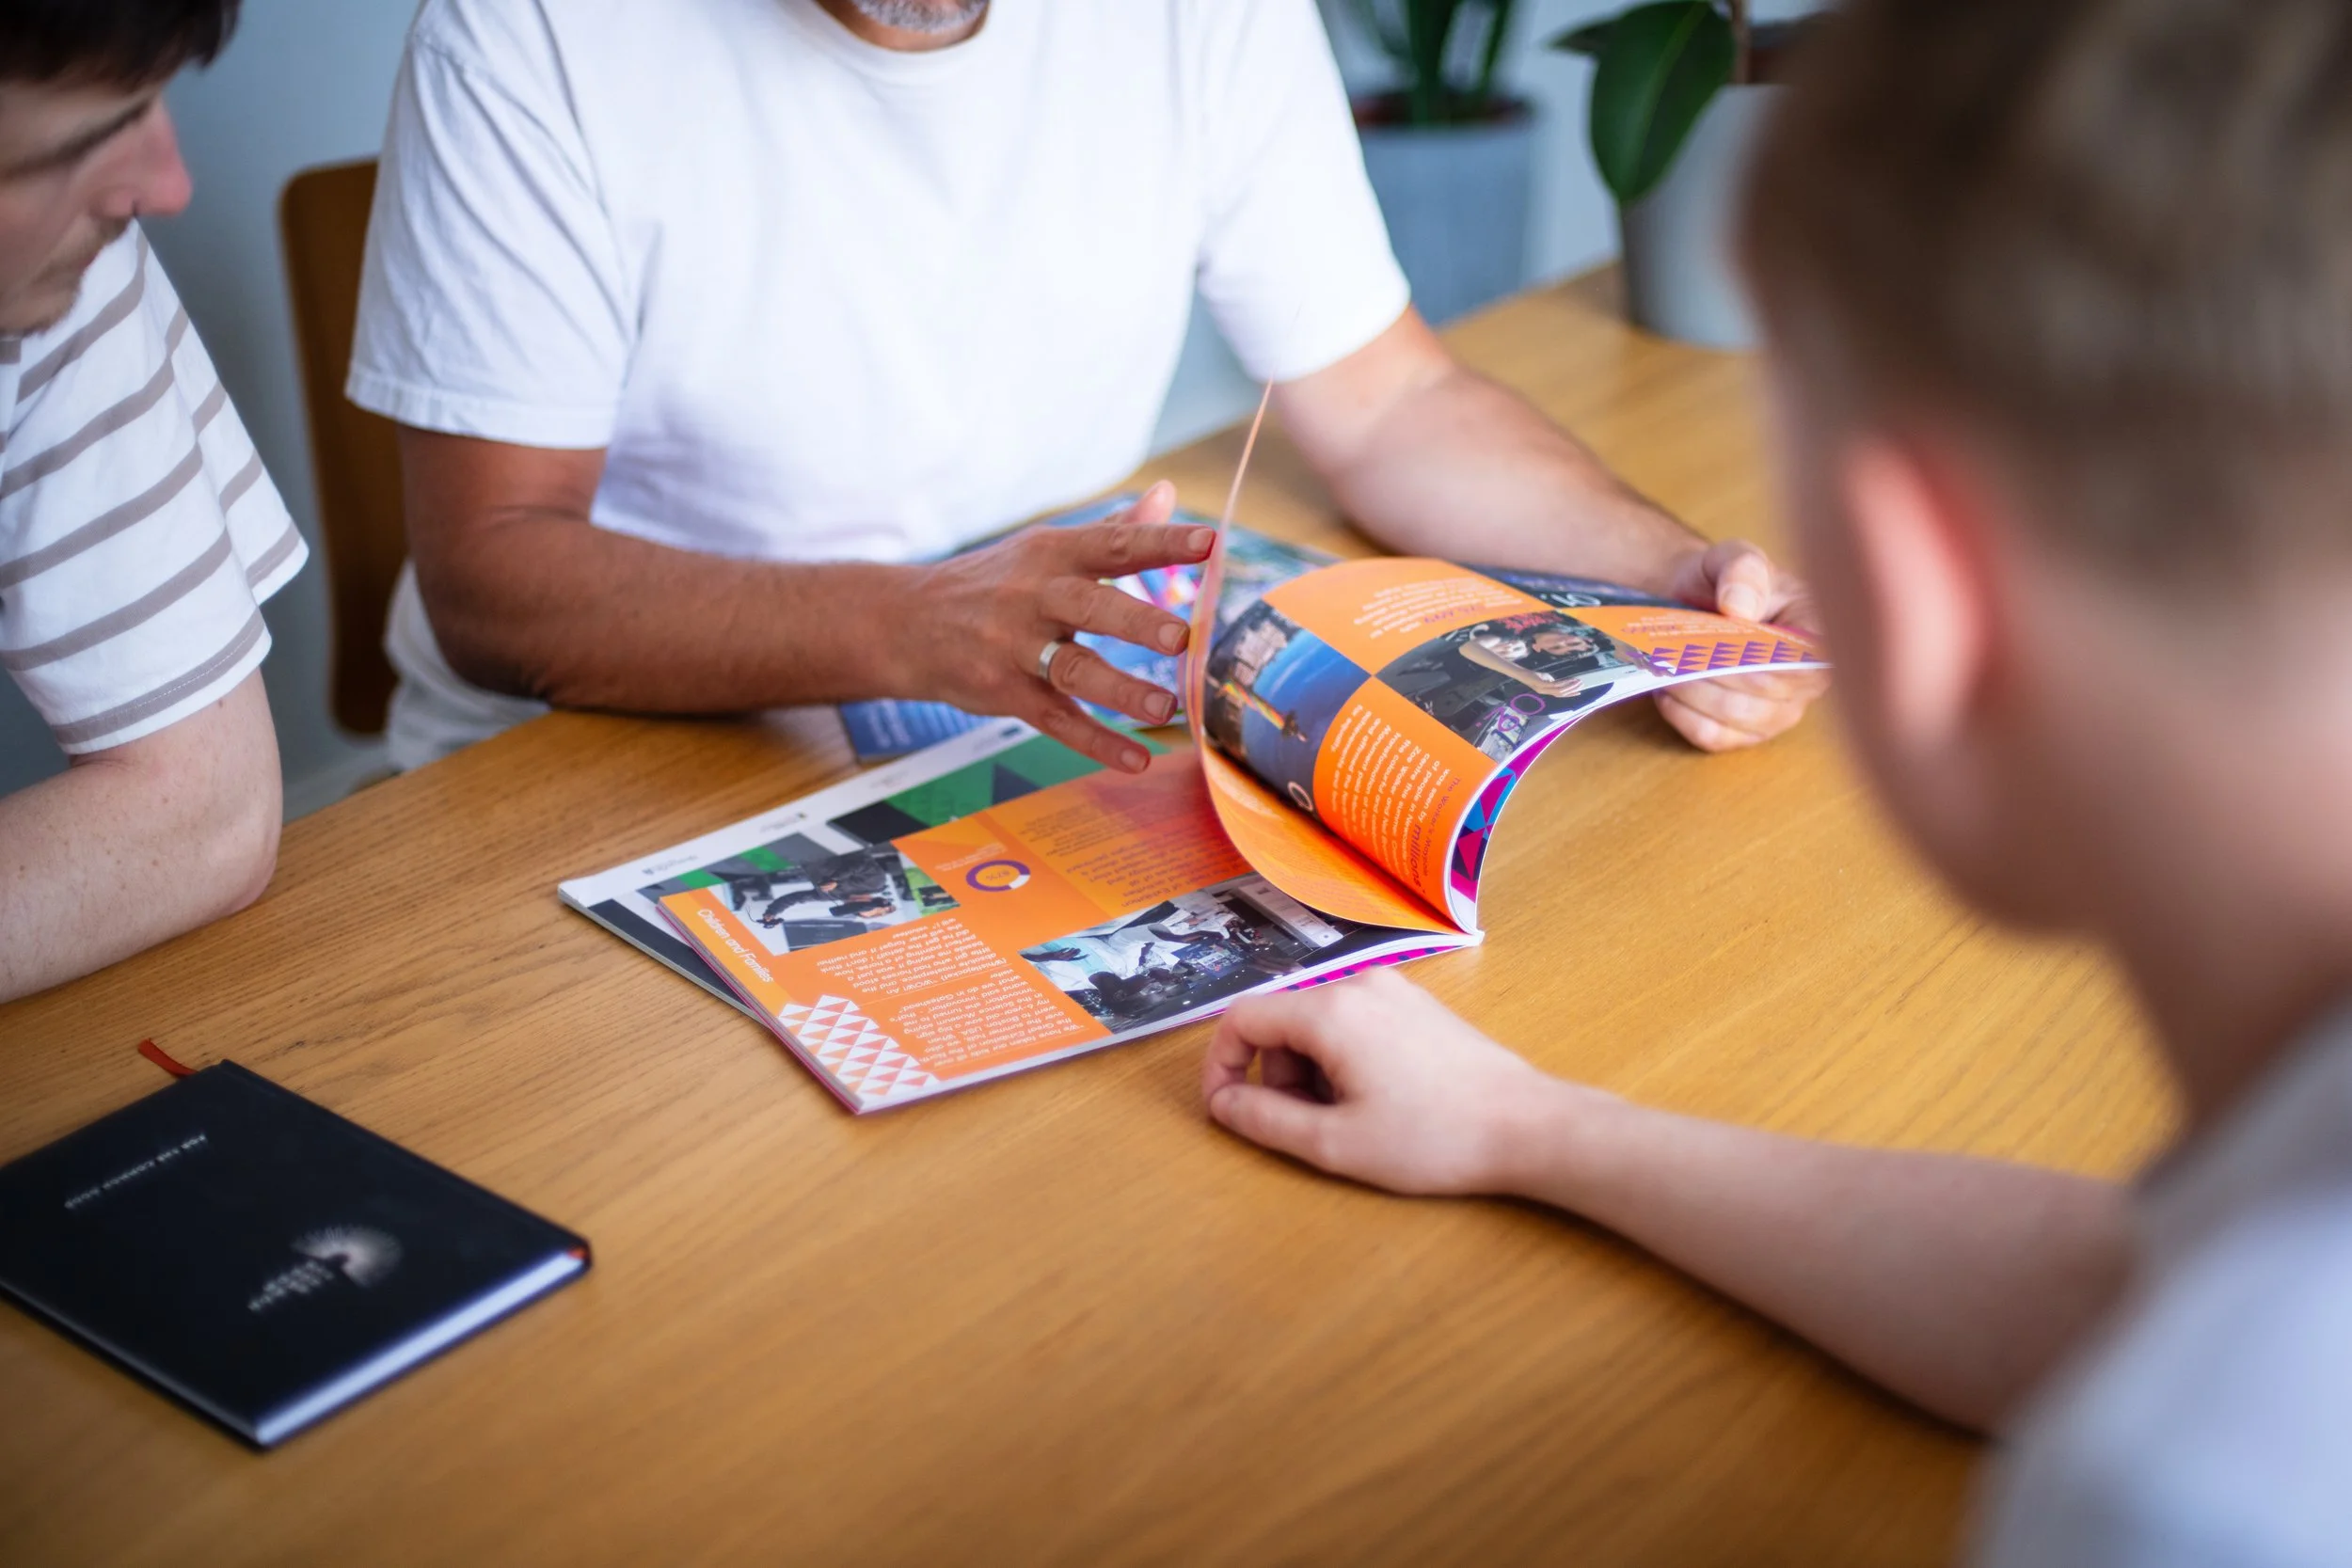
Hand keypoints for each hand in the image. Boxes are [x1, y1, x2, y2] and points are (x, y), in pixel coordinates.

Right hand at [902, 482, 1212, 770]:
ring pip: (1072, 669)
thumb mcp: (1044, 549)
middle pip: (1090, 605)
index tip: (1210, 543)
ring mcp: (1015, 648)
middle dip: (1135, 621)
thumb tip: (1167, 494)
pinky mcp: (1004, 693)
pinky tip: (1137, 759)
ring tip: (1168, 708)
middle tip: (1181, 636)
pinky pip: (1055, 720)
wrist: (905, 623)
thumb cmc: (992, 583)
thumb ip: (1111, 528)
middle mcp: (1033, 596)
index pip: (1113, 543)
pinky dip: (1096, 742)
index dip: (1161, 542)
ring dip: (1121, 690)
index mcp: (1051, 554)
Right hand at [1201, 969, 1600, 1195]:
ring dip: (1310, 1070)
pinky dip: (1344, 1058)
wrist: (1527, 1126)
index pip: (1242, 1017)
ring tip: (1349, 1118)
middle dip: (1275, 1075)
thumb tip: (1223, 1104)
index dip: (1221, 1065)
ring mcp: (1393, 990)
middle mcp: (1358, 984)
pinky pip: (1353, 1021)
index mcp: (1330, 1011)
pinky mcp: (1417, 1005)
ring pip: (1316, 1022)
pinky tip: (1379, 1099)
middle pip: (1280, 1020)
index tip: (1228, 1110)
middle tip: (1308, 1126)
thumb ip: (1265, 1120)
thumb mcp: (1335, 1143)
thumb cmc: (1433, 1137)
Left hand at [1655, 538, 1831, 751]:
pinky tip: (1667, 691)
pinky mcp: (1745, 733)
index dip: (1765, 660)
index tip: (1722, 642)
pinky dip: (1683, 715)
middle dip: (1713, 672)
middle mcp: (1808, 681)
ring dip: (1693, 693)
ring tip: (1666, 666)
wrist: (1697, 600)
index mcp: (1820, 636)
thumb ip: (1742, 572)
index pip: (1806, 664)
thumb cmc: (1726, 580)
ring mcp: (1778, 712)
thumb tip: (1738, 608)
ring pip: (1735, 717)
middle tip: (1675, 651)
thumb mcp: (1735, 557)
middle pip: (1764, 694)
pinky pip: (1714, 737)